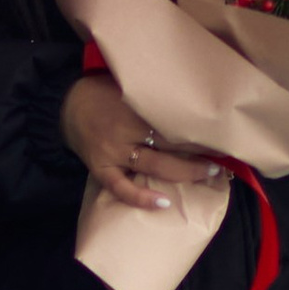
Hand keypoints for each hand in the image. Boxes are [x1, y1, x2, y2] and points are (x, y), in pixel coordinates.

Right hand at [61, 70, 225, 211]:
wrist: (64, 106)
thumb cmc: (102, 92)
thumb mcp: (127, 85)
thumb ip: (152, 95)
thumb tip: (192, 98)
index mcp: (134, 106)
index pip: (173, 120)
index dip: (198, 128)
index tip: (222, 131)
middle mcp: (125, 130)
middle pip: (170, 144)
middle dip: (200, 152)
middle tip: (224, 156)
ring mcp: (113, 152)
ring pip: (154, 166)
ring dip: (184, 172)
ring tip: (209, 174)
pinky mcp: (101, 169)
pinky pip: (121, 188)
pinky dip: (140, 198)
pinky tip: (163, 203)